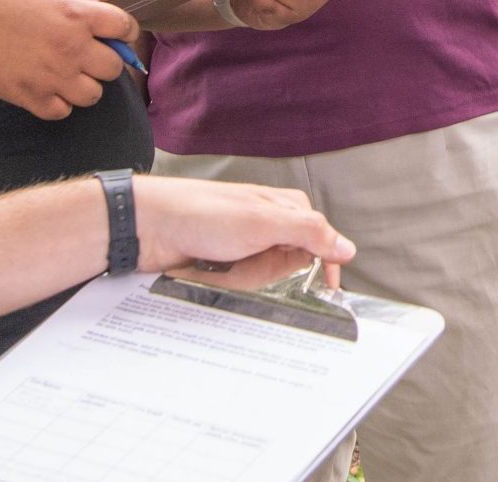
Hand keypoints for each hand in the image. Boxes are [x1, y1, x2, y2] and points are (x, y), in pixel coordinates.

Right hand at [0, 0, 139, 120]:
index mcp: (76, 14)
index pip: (126, 27)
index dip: (123, 30)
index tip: (114, 32)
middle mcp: (72, 47)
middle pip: (115, 67)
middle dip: (105, 60)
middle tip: (86, 55)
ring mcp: (53, 76)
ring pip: (93, 94)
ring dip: (83, 85)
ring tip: (66, 74)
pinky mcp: (31, 98)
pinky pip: (62, 111)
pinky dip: (58, 103)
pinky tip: (46, 88)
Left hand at [130, 175, 355, 276]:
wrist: (148, 226)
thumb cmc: (202, 214)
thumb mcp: (262, 221)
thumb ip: (309, 233)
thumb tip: (348, 248)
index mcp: (286, 208)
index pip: (321, 241)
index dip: (324, 265)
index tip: (327, 289)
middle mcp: (269, 225)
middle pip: (290, 266)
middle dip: (266, 273)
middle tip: (242, 262)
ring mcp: (246, 245)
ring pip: (263, 279)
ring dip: (240, 279)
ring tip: (216, 265)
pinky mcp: (226, 262)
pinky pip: (240, 286)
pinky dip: (225, 284)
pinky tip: (208, 273)